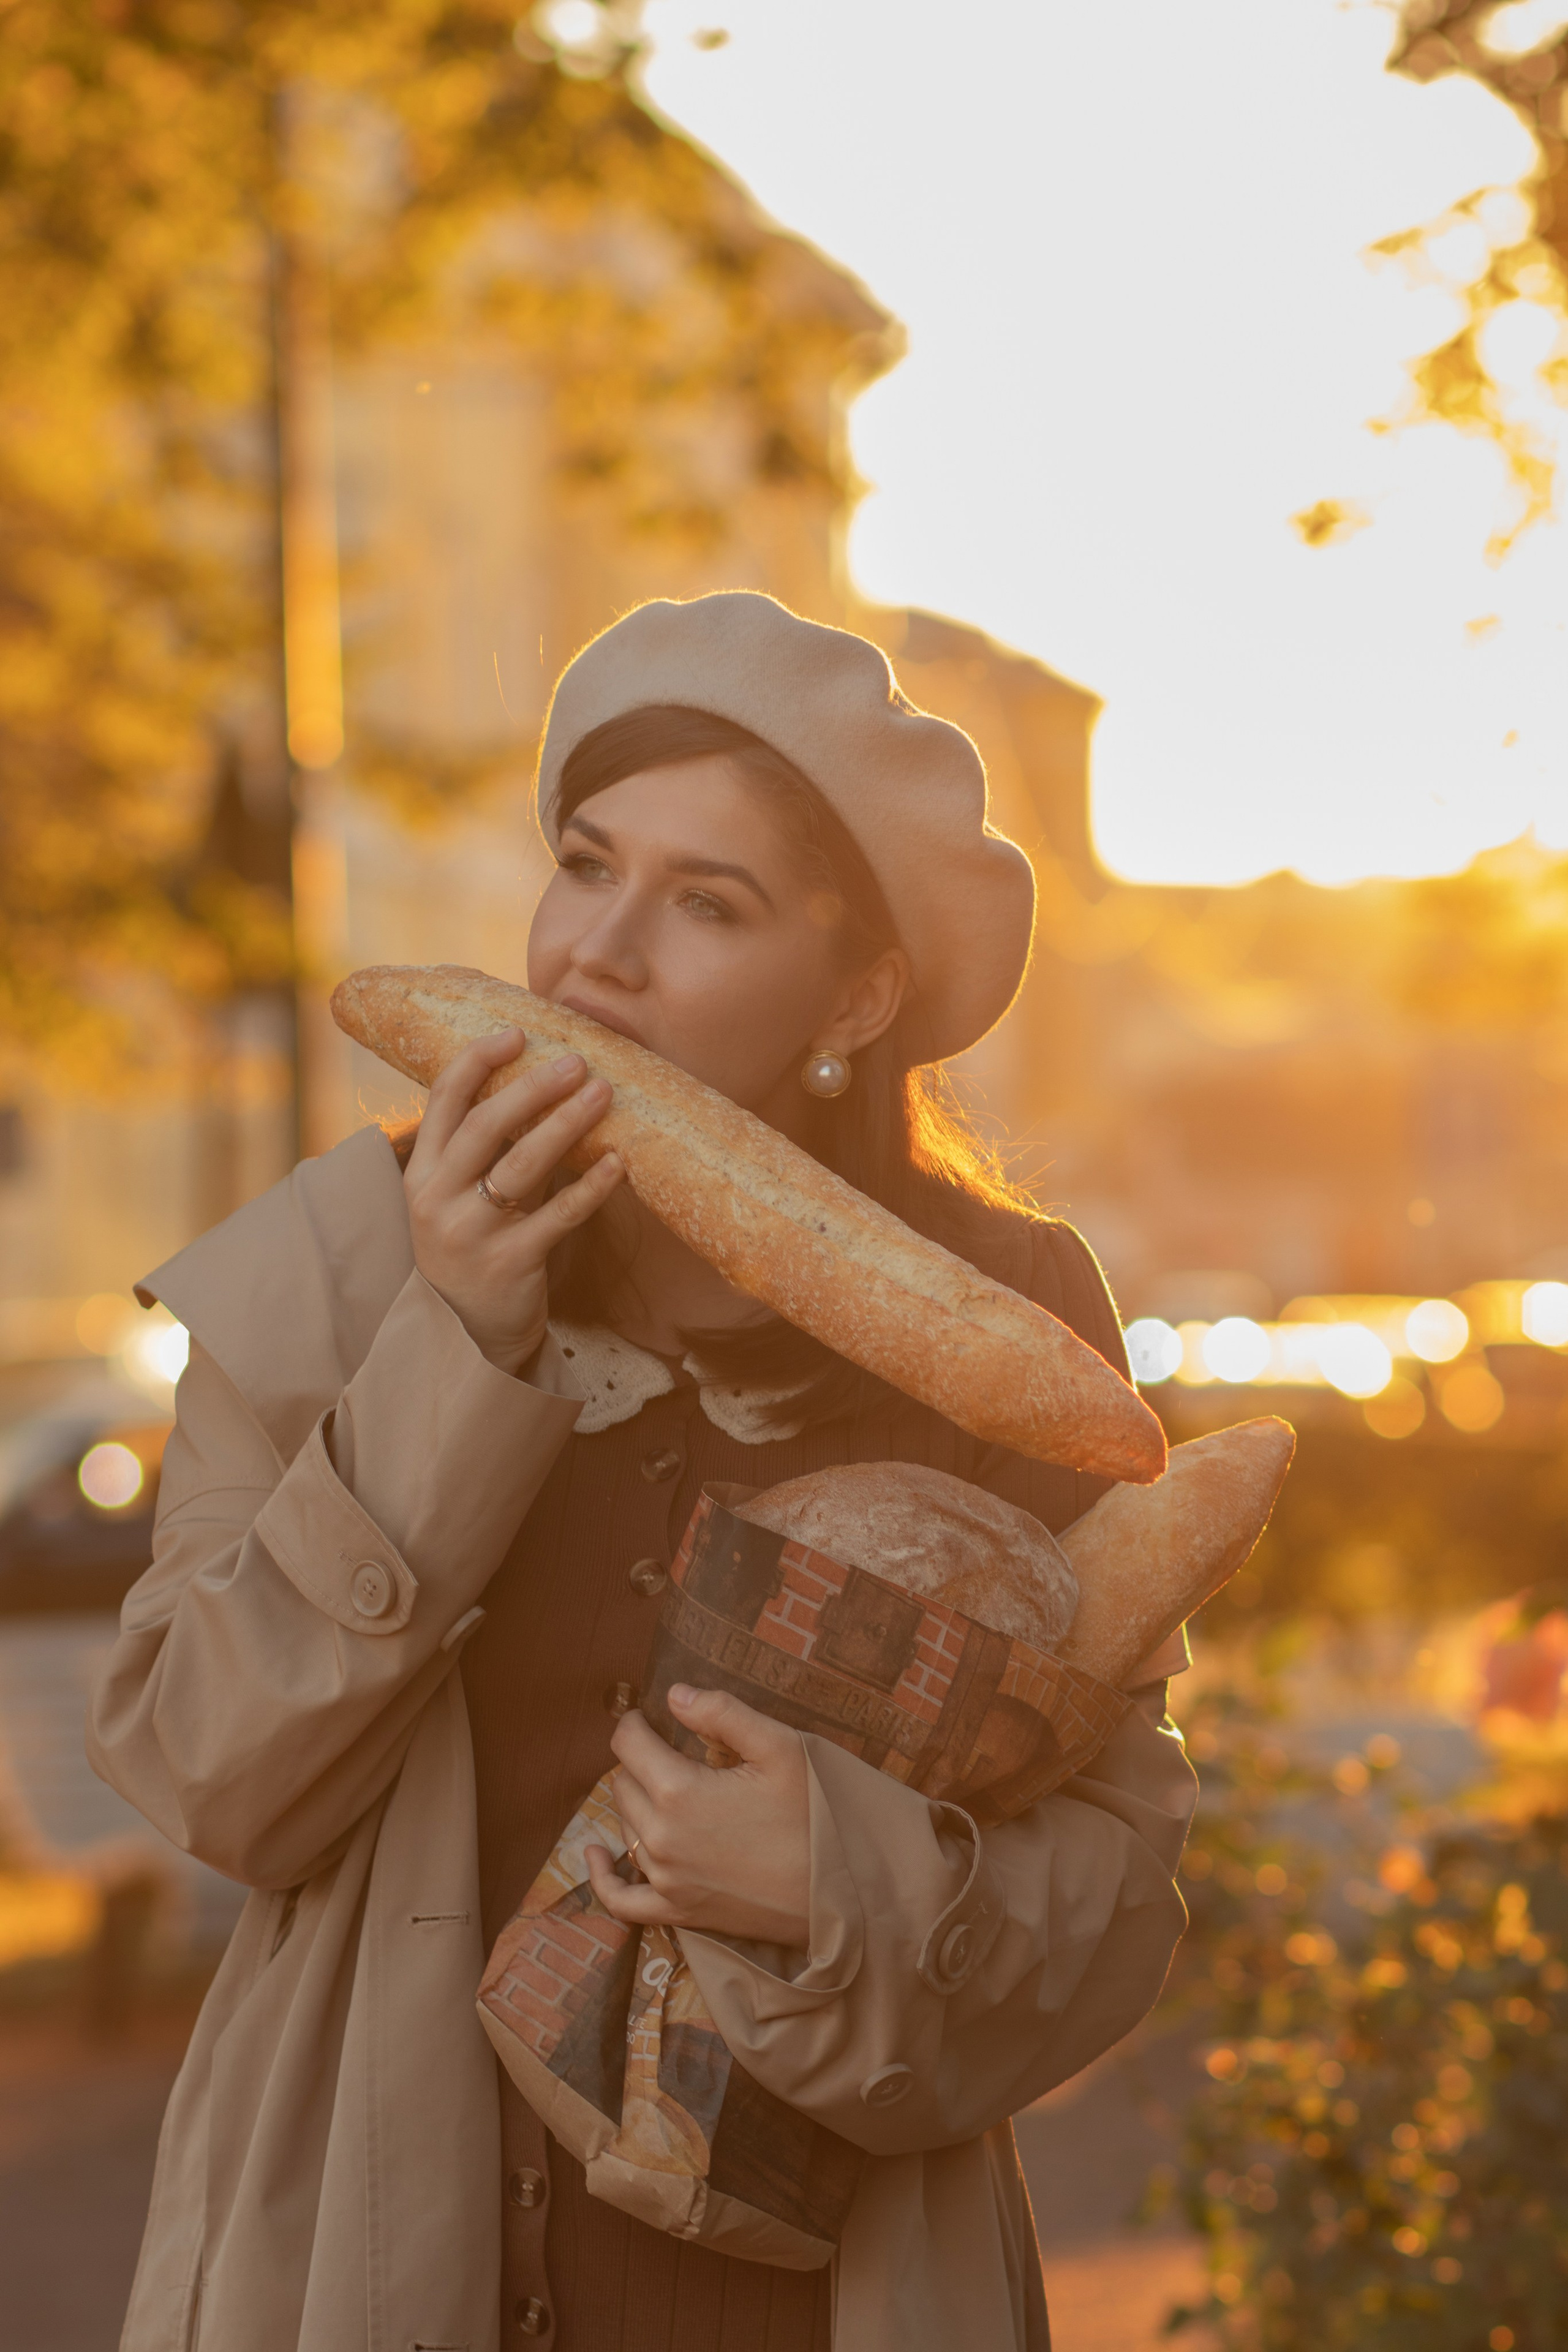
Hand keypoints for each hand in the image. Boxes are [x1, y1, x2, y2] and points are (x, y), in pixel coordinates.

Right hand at [403, 1028, 623, 1373]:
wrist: (469, 1332)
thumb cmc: (473, 1244)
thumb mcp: (455, 1196)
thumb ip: (479, 1149)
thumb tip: (535, 1082)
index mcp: (421, 1173)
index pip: (443, 1101)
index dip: (477, 1062)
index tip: (516, 1033)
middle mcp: (437, 1199)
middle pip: (485, 1127)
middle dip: (532, 1089)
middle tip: (576, 1061)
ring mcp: (471, 1234)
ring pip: (522, 1166)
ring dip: (566, 1124)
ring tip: (602, 1093)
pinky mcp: (510, 1264)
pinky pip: (557, 1216)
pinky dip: (590, 1187)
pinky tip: (618, 1163)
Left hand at [585, 1686, 810, 1946]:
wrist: (841, 1892)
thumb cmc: (815, 1814)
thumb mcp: (780, 1747)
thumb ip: (722, 1713)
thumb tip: (674, 1694)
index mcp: (679, 1791)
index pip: (629, 1743)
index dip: (637, 1722)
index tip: (651, 1716)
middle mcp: (660, 1838)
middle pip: (624, 1782)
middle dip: (641, 1760)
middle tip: (673, 1751)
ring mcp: (666, 1880)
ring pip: (625, 1825)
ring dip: (637, 1802)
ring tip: (662, 1786)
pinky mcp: (678, 1912)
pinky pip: (621, 1899)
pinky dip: (604, 1876)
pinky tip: (597, 1854)